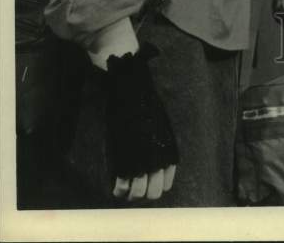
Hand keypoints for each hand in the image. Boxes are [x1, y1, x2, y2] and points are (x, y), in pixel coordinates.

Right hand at [101, 44, 178, 202]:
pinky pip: (121, 188)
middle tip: (133, 183)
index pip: (166, 184)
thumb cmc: (145, 105)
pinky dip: (117, 188)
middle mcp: (158, 160)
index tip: (145, 179)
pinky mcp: (123, 159)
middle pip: (154, 194)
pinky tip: (115, 180)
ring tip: (123, 183)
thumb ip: (161, 148)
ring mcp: (141, 162)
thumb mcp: (161, 127)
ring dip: (129, 192)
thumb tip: (158, 168)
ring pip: (137, 194)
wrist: (131, 90)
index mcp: (169, 151)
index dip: (154, 184)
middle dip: (143, 192)